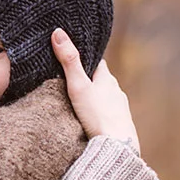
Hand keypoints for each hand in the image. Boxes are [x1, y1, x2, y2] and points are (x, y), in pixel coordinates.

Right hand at [52, 28, 139, 153]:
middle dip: (89, 80)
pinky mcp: (121, 125)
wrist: (117, 147)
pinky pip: (108, 114)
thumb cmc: (97, 116)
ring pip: (106, 98)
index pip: (97, 63)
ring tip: (80, 103)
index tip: (75, 58)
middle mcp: (117, 91)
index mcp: (108, 79)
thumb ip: (69, 61)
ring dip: (95, 98)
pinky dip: (100, 114)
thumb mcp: (78, 86)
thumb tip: (58, 32)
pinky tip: (92, 121)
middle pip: (101, 81)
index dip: (86, 60)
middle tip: (72, 82)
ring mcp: (121, 109)